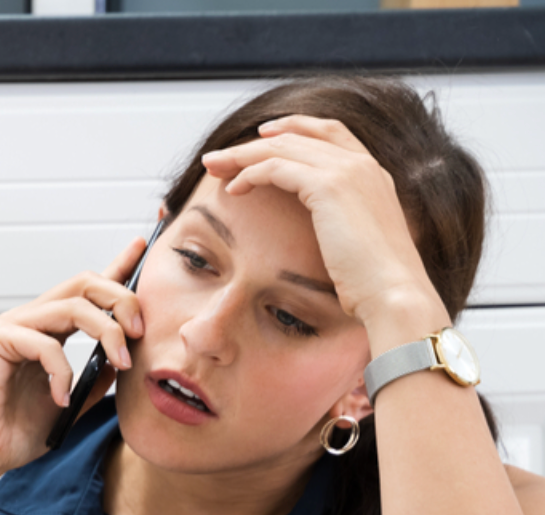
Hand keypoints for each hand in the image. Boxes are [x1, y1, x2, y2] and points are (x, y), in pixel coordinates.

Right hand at [0, 237, 148, 483]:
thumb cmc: (9, 434)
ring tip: (120, 362)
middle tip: (139, 332)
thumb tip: (118, 362)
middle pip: (84, 283)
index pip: (86, 292)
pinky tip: (60, 397)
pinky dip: (63, 372)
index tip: (142, 249)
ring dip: (107, 331)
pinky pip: (47, 344)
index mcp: (46, 332)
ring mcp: (11, 328)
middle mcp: (29, 322)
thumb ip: (92, 382)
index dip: (116, 267)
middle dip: (121, 299)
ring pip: (73, 305)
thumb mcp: (68, 405)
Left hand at [198, 116, 449, 332]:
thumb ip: (344, 222)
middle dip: (254, 143)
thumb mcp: (360, 241)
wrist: (393, 293)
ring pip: (282, 148)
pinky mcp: (328, 186)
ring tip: (214, 168)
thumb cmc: (374, 282)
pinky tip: (233, 190)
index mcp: (373, 173)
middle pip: (297, 136)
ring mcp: (348, 171)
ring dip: (242, 156)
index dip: (294, 127)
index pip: (330, 131)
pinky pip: (276, 168)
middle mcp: (363, 164)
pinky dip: (250, 174)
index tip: (262, 135)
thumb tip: (326, 231)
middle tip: (220, 156)